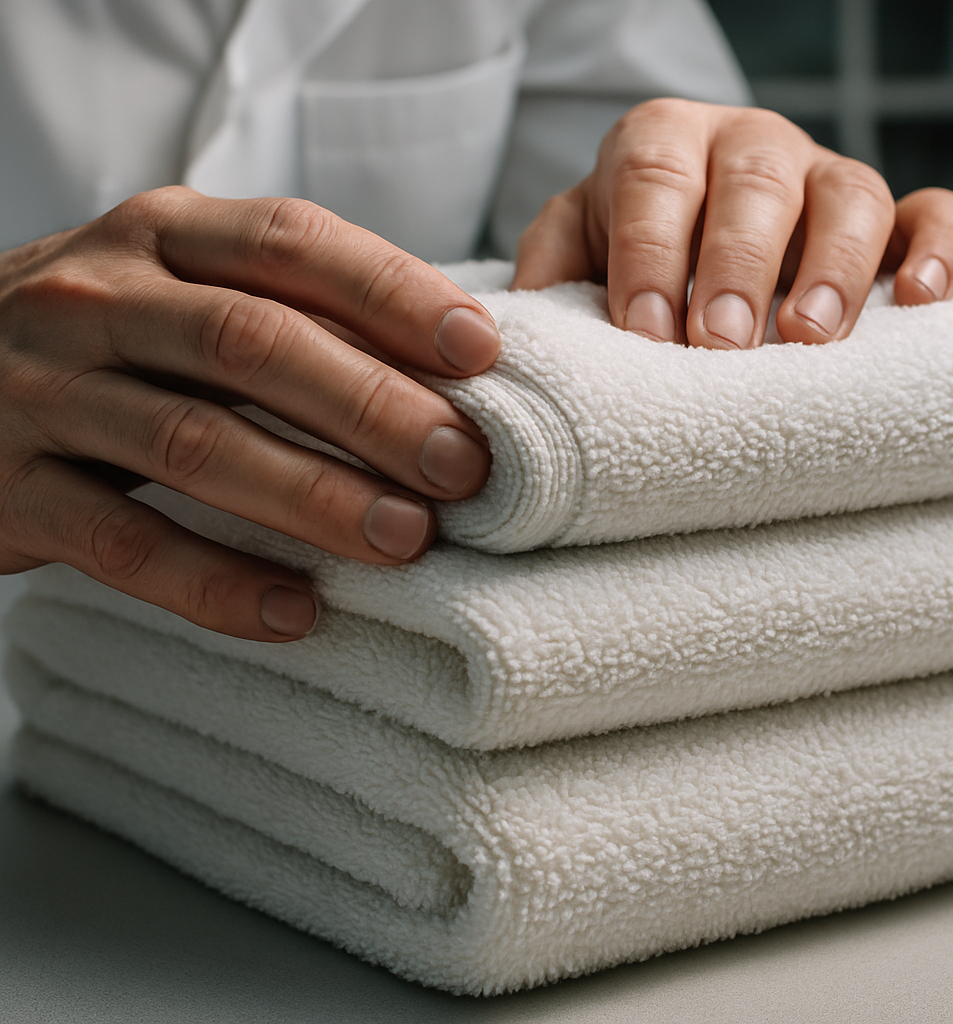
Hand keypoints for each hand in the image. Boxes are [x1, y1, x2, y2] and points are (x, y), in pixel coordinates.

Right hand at [0, 187, 498, 640]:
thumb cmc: (109, 338)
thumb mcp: (183, 288)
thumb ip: (290, 309)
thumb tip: (447, 365)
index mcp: (163, 235)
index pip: (293, 243)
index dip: (393, 293)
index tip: (481, 351)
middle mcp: (100, 298)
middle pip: (254, 344)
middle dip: (371, 407)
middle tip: (465, 467)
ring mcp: (47, 392)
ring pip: (195, 443)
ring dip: (313, 496)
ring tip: (407, 539)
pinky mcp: (12, 490)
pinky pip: (123, 543)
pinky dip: (214, 582)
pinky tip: (295, 612)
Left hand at [513, 98, 952, 347]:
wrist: (691, 234)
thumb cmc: (626, 250)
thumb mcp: (571, 247)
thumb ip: (547, 272)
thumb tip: (513, 336)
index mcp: (660, 146)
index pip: (654, 178)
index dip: (651, 251)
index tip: (648, 332)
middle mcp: (746, 148)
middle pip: (753, 183)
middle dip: (737, 264)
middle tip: (721, 343)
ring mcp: (821, 178)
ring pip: (850, 194)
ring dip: (834, 267)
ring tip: (807, 340)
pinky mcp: (885, 216)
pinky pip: (929, 214)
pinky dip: (936, 252)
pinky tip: (917, 302)